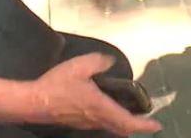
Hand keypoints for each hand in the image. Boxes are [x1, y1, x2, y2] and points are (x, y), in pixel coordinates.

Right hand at [28, 54, 161, 134]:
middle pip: (121, 129)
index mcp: (100, 107)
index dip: (144, 125)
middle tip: (148, 121)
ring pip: (111, 127)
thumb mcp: (80, 66)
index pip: (127, 122)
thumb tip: (111, 62)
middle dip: (136, 126)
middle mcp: (96, 119)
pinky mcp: (77, 122)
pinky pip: (101, 124)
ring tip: (133, 115)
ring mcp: (86, 123)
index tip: (157, 124)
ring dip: (124, 124)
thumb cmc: (57, 85)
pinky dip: (112, 120)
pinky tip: (110, 110)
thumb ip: (99, 62)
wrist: (33, 102)